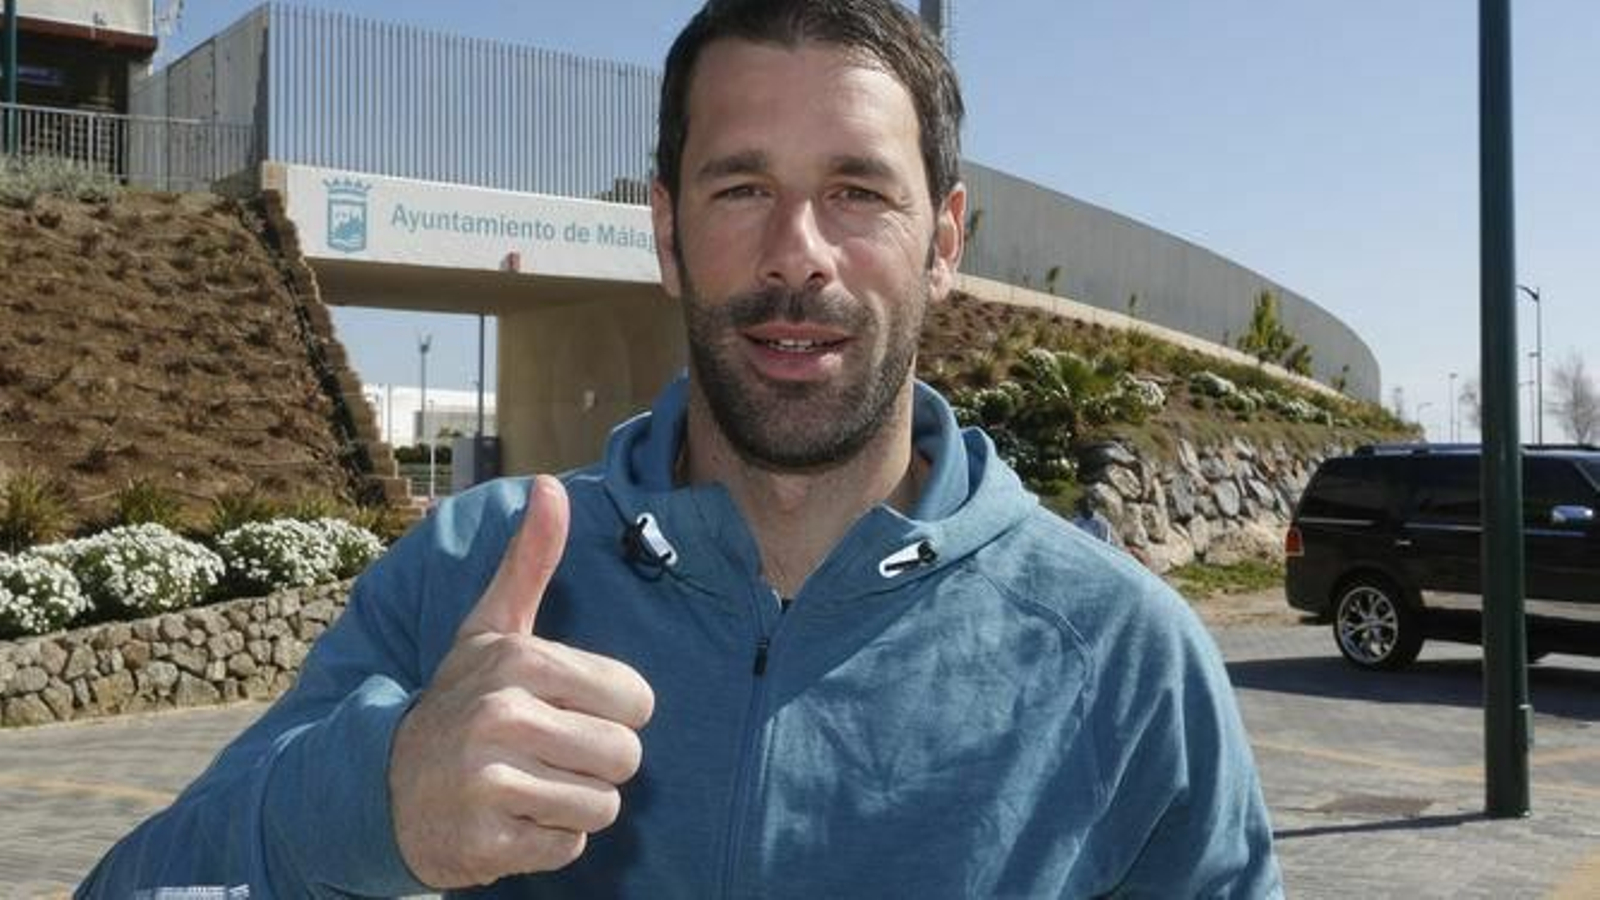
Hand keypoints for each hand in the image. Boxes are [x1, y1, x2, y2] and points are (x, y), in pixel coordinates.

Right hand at [389, 475, 655, 888]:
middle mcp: (501, 718)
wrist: (384, 786)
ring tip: (528, 784)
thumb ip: (530, 561)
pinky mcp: (484, 842)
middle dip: (597, 763)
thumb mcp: (491, 629)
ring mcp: (489, 783)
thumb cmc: (461, 701)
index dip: (614, 712)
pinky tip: (511, 818)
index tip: (568, 710)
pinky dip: (548, 841)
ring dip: (574, 804)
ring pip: (602, 806)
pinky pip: (569, 847)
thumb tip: (551, 485)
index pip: (637, 700)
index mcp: (518, 663)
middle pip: (626, 757)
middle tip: (548, 753)